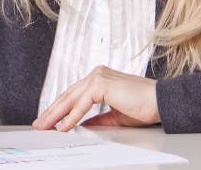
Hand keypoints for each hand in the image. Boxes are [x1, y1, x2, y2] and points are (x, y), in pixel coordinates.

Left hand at [32, 66, 159, 131]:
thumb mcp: (115, 115)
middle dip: (52, 111)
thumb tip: (84, 126)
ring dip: (56, 114)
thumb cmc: (144, 107)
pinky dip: (71, 116)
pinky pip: (81, 103)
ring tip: (45, 126)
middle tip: (39, 124)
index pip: (74, 94)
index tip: (50, 120)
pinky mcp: (102, 83)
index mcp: (101, 78)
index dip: (60, 108)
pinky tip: (62, 126)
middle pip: (69, 94)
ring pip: (71, 98)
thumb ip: (99, 119)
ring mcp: (99, 77)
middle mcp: (98, 74)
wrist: (160, 102)